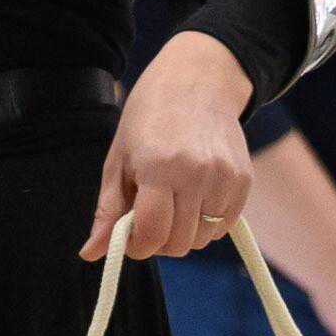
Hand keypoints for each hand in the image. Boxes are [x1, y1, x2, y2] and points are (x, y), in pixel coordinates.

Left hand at [84, 33, 262, 264]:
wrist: (195, 82)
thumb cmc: (148, 120)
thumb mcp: (118, 161)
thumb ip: (107, 211)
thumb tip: (91, 253)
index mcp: (159, 168)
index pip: (152, 234)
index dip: (137, 246)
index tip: (130, 237)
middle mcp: (197, 174)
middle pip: (179, 242)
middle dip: (159, 241)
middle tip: (148, 220)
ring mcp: (225, 178)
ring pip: (203, 238)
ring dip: (184, 233)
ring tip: (171, 205)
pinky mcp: (244, 179)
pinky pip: (224, 225)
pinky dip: (207, 223)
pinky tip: (192, 200)